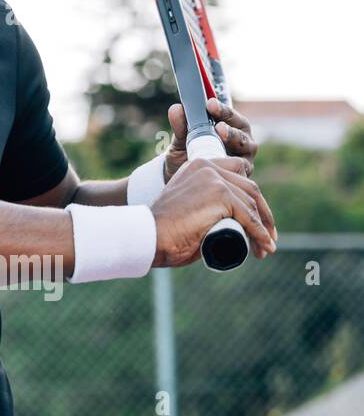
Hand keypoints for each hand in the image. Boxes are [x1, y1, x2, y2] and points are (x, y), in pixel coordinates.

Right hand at [150, 155, 277, 266]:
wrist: (149, 236)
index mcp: (198, 166)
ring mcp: (214, 179)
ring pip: (251, 203)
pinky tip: (264, 245)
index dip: (252, 198)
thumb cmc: (165, 231)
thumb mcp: (188, 207)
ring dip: (263, 228)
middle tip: (267, 239)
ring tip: (264, 249)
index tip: (259, 220)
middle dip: (263, 215)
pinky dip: (260, 233)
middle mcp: (206, 167)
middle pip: (249, 188)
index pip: (238, 174)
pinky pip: (249, 216)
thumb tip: (231, 220)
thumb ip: (205, 204)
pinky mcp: (220, 194)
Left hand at [163, 98, 258, 182]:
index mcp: (230, 127)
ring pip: (246, 149)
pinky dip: (232, 165)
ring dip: (235, 143)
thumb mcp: (180, 142)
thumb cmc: (187, 156)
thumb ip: (180, 126)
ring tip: (220, 138)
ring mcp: (244, 159)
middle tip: (218, 126)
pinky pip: (241, 170)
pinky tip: (221, 163)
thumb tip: (176, 108)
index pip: (230, 116)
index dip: (222, 110)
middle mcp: (242, 142)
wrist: (185, 182)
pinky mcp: (242, 176)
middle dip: (231, 128)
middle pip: (242, 132)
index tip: (210, 104)